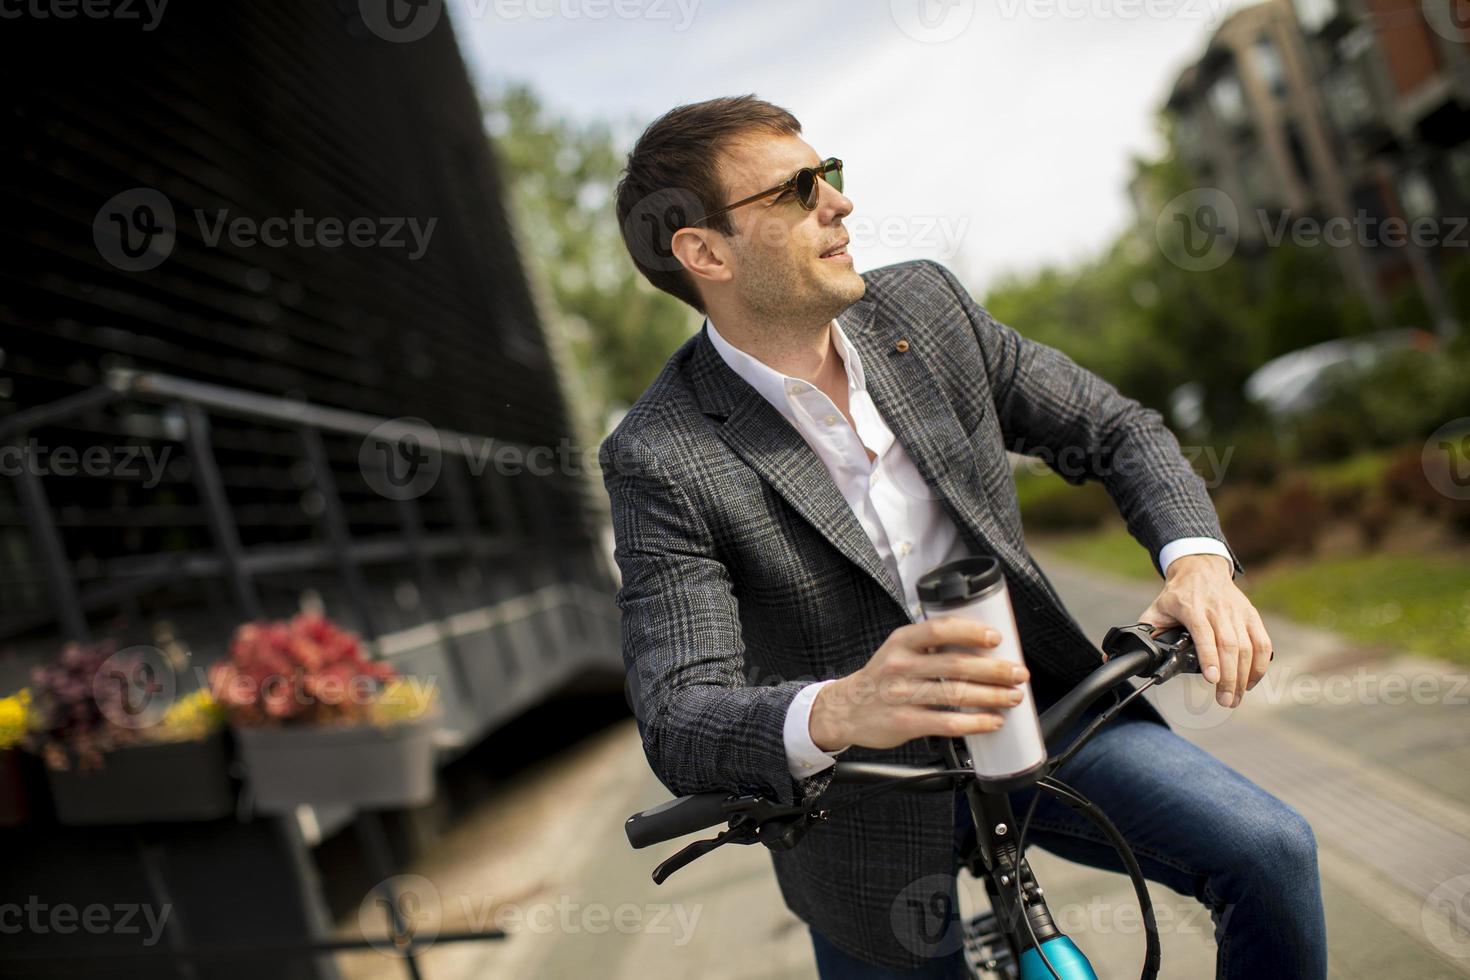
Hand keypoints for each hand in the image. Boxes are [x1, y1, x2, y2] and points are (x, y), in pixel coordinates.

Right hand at [809, 618, 1029, 750]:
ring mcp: (901, 695)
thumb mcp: (897, 651)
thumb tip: (980, 648)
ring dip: (992, 696)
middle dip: (994, 670)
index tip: (996, 639)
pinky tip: (992, 722)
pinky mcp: (904, 722)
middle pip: (956, 665)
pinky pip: (946, 723)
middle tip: (1019, 673)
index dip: (971, 632)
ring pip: (955, 694)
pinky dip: (974, 723)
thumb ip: (929, 646)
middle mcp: (900, 666)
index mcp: (902, 641)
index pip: (940, 630)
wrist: (846, 709)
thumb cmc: (881, 678)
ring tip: (1013, 697)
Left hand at [1138, 554, 1271, 708]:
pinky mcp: (1251, 616)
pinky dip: (1260, 665)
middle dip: (1229, 677)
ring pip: (1248, 646)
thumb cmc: (1176, 595)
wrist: (1200, 568)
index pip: (1204, 634)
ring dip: (1244, 676)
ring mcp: (1237, 612)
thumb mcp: (1156, 609)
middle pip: (1230, 646)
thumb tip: (1112, 656)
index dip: (1209, 657)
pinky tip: (1250, 682)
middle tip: (1225, 701)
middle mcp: (1217, 610)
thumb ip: (1142, 632)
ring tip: (1235, 698)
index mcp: (1191, 608)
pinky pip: (1263, 642)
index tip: (1211, 679)